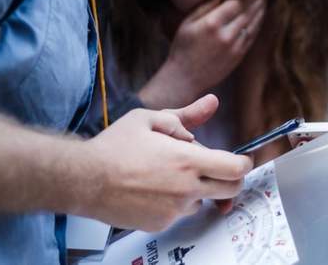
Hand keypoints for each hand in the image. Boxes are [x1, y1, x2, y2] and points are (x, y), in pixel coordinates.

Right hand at [77, 95, 252, 230]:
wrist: (83, 179)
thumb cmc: (114, 147)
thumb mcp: (150, 119)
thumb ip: (186, 115)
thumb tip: (211, 103)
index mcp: (187, 160)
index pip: (236, 168)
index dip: (244, 163)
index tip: (240, 160)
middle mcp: (186, 188)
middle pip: (231, 190)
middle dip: (231, 180)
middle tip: (219, 170)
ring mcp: (174, 209)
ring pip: (203, 201)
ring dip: (198, 189)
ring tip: (170, 175)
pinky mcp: (161, 224)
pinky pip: (179, 213)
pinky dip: (175, 202)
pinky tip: (155, 189)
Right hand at [140, 0, 267, 108]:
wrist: (185, 78)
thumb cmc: (182, 48)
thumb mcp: (186, 24)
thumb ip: (204, 7)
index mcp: (212, 24)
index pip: (237, 2)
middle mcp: (226, 35)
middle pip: (248, 11)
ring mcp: (235, 47)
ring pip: (253, 23)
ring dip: (260, 9)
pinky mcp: (239, 56)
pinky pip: (252, 36)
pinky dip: (258, 24)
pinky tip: (260, 16)